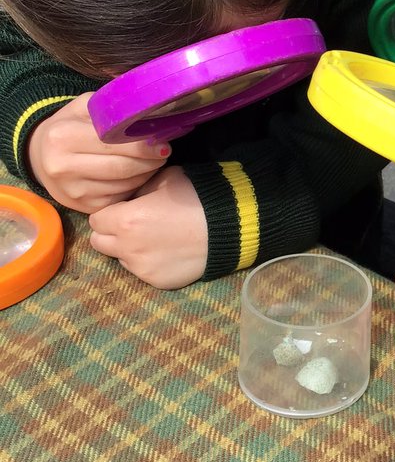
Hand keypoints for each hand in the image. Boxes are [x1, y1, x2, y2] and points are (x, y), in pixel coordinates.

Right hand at [26, 94, 169, 212]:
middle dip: (150, 160)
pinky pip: (121, 196)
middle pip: (122, 167)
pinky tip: (139, 174)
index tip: (162, 142)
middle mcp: (63, 167)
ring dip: (146, 173)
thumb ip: (109, 108)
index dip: (142, 145)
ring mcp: (73, 191)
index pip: (113, 143)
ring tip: (155, 161)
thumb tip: (148, 110)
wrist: (41, 157)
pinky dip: (136, 185)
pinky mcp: (84, 207)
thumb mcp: (83, 108)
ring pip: (125, 184)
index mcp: (62, 137)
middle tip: (164, 152)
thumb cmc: (70, 126)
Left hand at [88, 166, 207, 288]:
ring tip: (157, 238)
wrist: (230, 225)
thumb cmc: (196, 195)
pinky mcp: (158, 282)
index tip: (124, 209)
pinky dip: (151, 262)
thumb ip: (138, 191)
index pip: (95, 219)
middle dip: (111, 233)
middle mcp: (128, 248)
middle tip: (133, 225)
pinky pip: (143, 272)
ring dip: (130, 249)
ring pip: (120, 259)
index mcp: (124, 220)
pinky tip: (171, 250)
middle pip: (99, 243)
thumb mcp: (163, 179)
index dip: (109, 212)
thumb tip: (129, 199)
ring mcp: (142, 268)